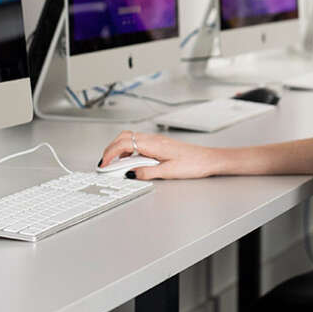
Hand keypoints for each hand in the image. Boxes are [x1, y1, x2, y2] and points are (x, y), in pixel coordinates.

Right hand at [98, 130, 219, 179]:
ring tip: (116, 165)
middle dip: (111, 150)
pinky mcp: (160, 145)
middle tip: (105, 163)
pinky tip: (132, 162)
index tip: (104, 164)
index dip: (110, 153)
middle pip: (124, 138)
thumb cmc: (194, 163)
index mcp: (153, 144)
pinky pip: (139, 144)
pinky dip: (129, 151)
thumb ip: (147, 172)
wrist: (208, 159)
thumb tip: (130, 173)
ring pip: (130, 140)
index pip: (124, 143)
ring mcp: (156, 141)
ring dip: (120, 150)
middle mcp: (153, 139)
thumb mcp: (168, 172)